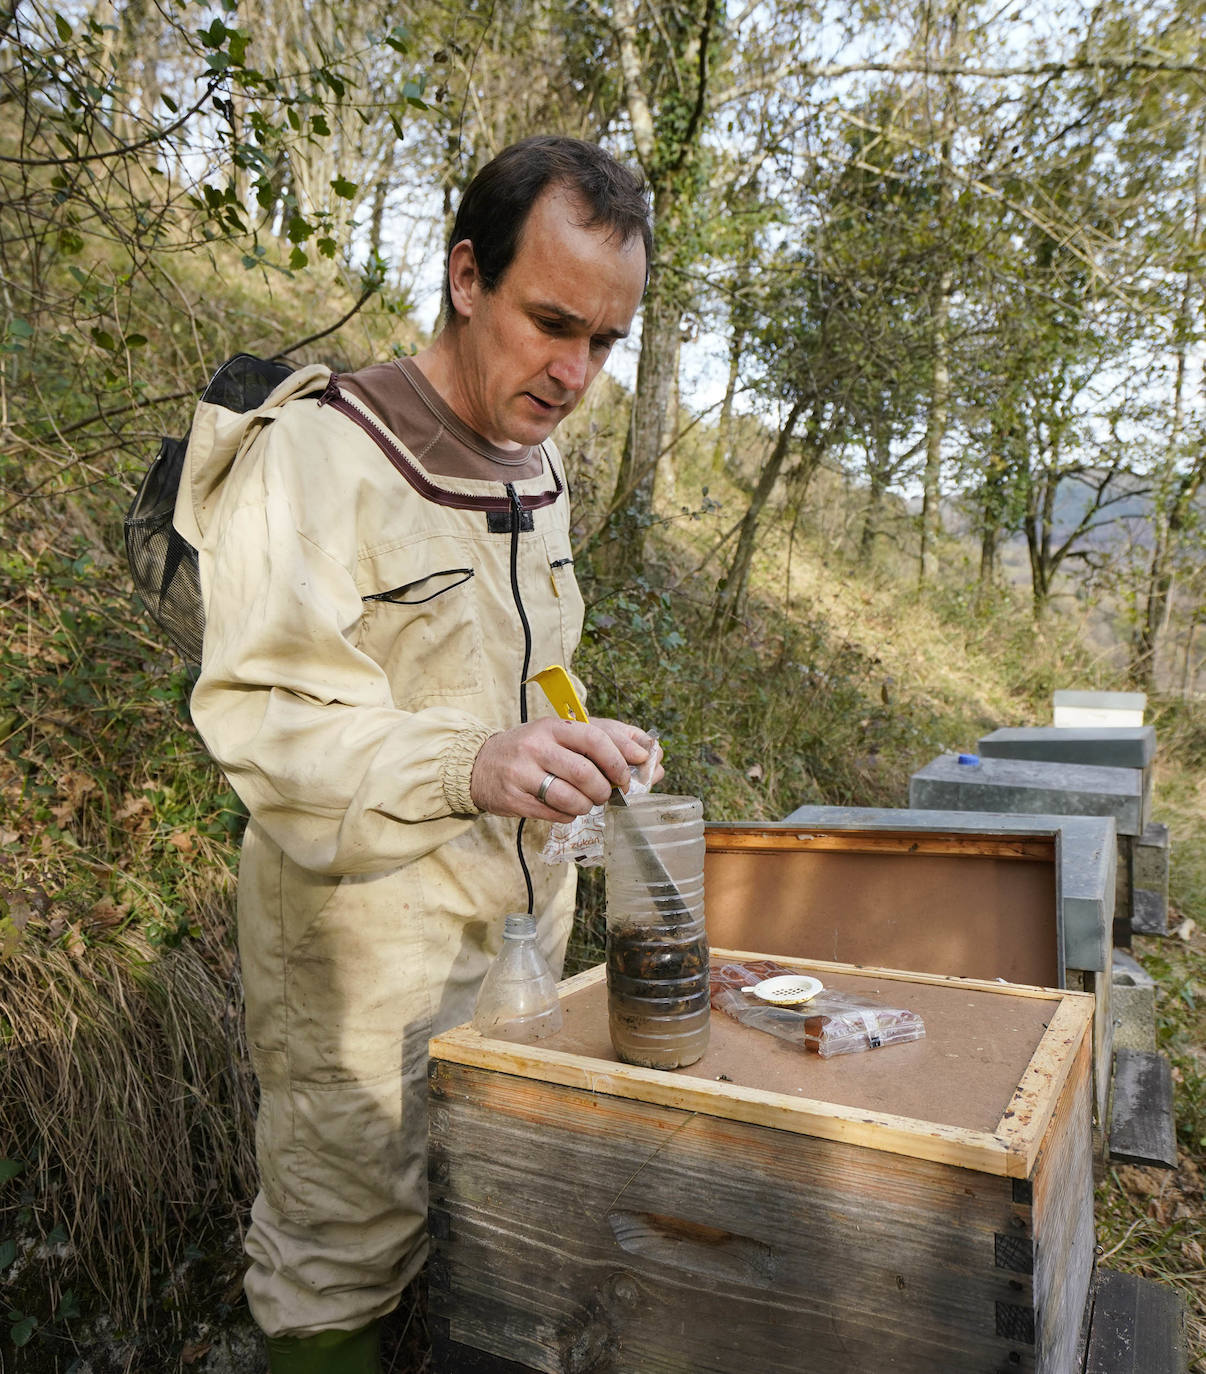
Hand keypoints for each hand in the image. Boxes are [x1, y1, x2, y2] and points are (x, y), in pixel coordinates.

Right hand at [469, 716, 657, 819]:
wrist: (480, 765)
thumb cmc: (533, 749)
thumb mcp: (563, 734)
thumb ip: (607, 740)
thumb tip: (654, 756)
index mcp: (554, 726)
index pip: (595, 737)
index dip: (621, 756)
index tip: (634, 768)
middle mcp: (537, 746)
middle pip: (586, 772)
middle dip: (606, 788)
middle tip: (610, 793)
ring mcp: (523, 773)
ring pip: (571, 797)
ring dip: (588, 805)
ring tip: (588, 802)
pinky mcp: (515, 799)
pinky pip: (555, 814)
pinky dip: (570, 815)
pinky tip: (567, 809)